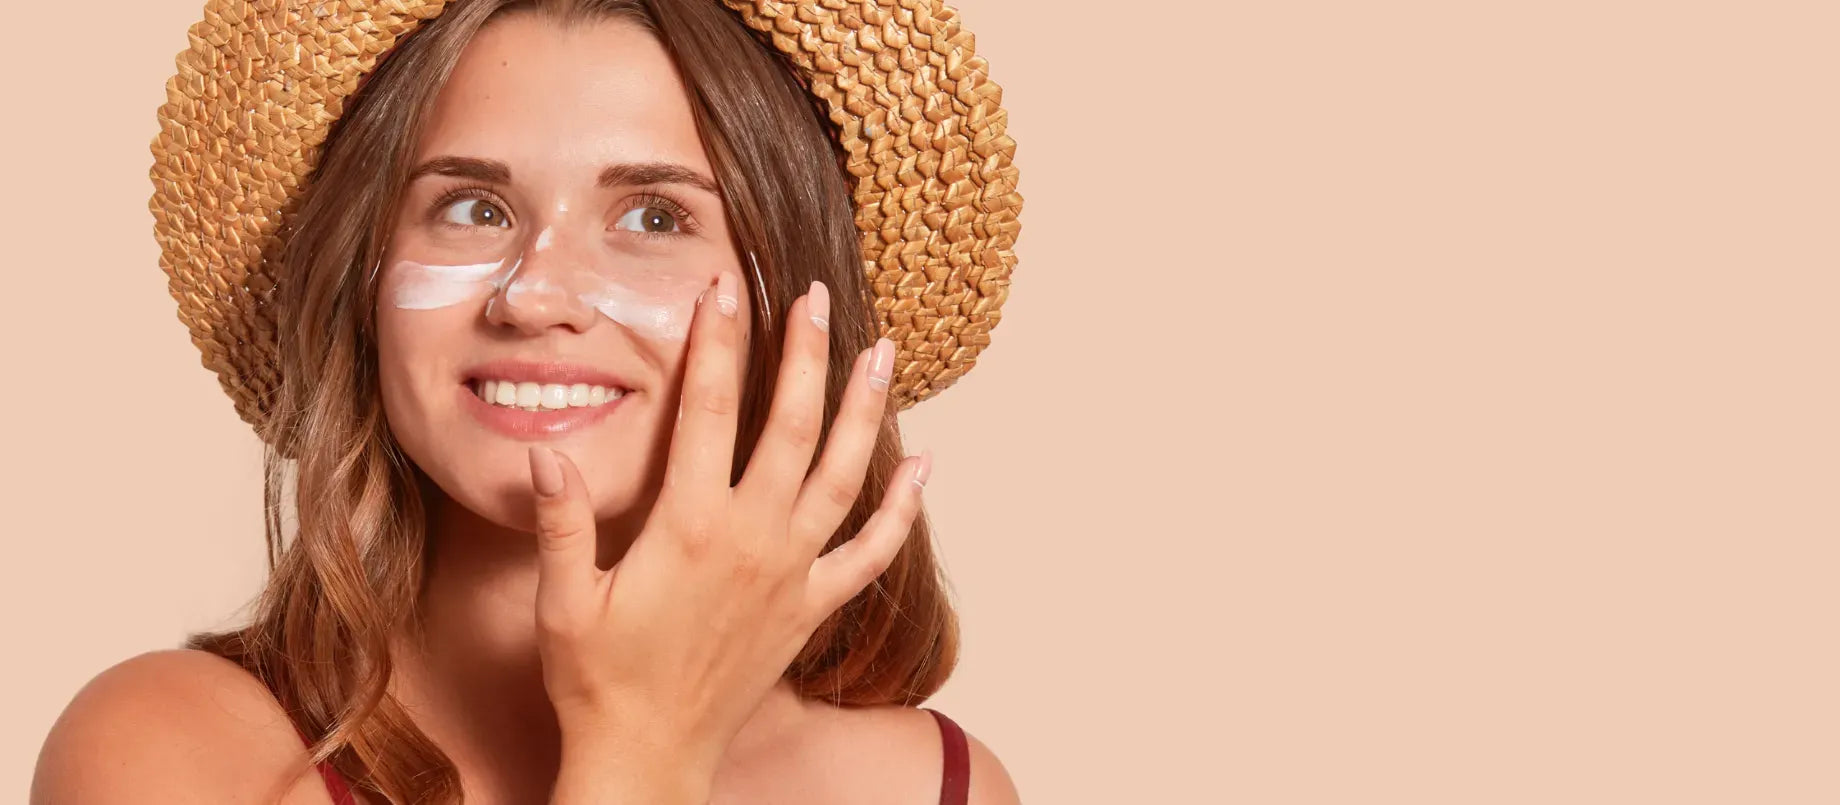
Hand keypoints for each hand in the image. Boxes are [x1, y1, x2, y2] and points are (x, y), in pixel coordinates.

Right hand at [530, 270, 928, 791]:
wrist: (649, 756)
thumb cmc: (598, 680)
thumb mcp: (563, 601)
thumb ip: (560, 522)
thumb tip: (544, 451)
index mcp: (690, 526)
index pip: (709, 411)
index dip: (718, 343)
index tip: (726, 288)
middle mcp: (753, 540)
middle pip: (792, 425)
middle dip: (804, 353)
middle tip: (812, 295)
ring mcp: (792, 574)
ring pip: (843, 475)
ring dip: (865, 410)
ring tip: (881, 351)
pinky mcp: (811, 609)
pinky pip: (871, 553)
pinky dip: (902, 509)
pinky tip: (923, 467)